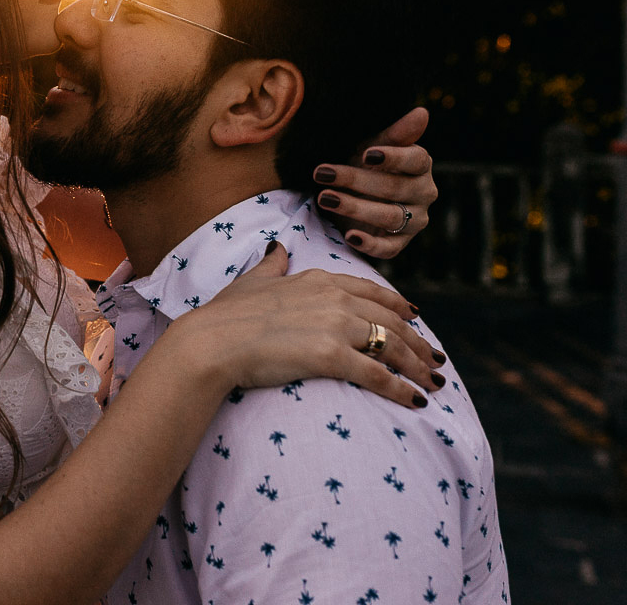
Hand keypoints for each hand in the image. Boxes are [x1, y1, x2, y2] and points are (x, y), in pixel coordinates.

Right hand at [177, 243, 443, 408]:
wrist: (213, 340)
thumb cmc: (226, 314)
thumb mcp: (253, 280)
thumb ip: (273, 264)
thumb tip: (279, 247)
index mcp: (319, 279)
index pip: (372, 291)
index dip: (398, 305)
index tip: (415, 317)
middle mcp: (335, 298)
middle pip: (391, 320)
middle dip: (419, 342)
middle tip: (435, 360)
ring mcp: (336, 326)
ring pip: (393, 346)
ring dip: (418, 367)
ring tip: (434, 384)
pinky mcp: (332, 357)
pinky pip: (378, 375)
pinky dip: (401, 389)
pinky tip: (415, 401)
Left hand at [311, 106, 436, 259]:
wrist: (355, 194)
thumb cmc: (367, 165)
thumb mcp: (374, 146)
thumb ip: (396, 134)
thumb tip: (422, 112)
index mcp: (421, 166)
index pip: (416, 161)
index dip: (393, 157)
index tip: (367, 154)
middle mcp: (423, 193)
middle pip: (395, 189)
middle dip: (356, 180)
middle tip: (323, 173)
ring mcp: (414, 221)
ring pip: (390, 217)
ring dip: (355, 207)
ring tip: (325, 197)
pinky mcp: (399, 243)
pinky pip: (388, 249)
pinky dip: (369, 244)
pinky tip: (349, 236)